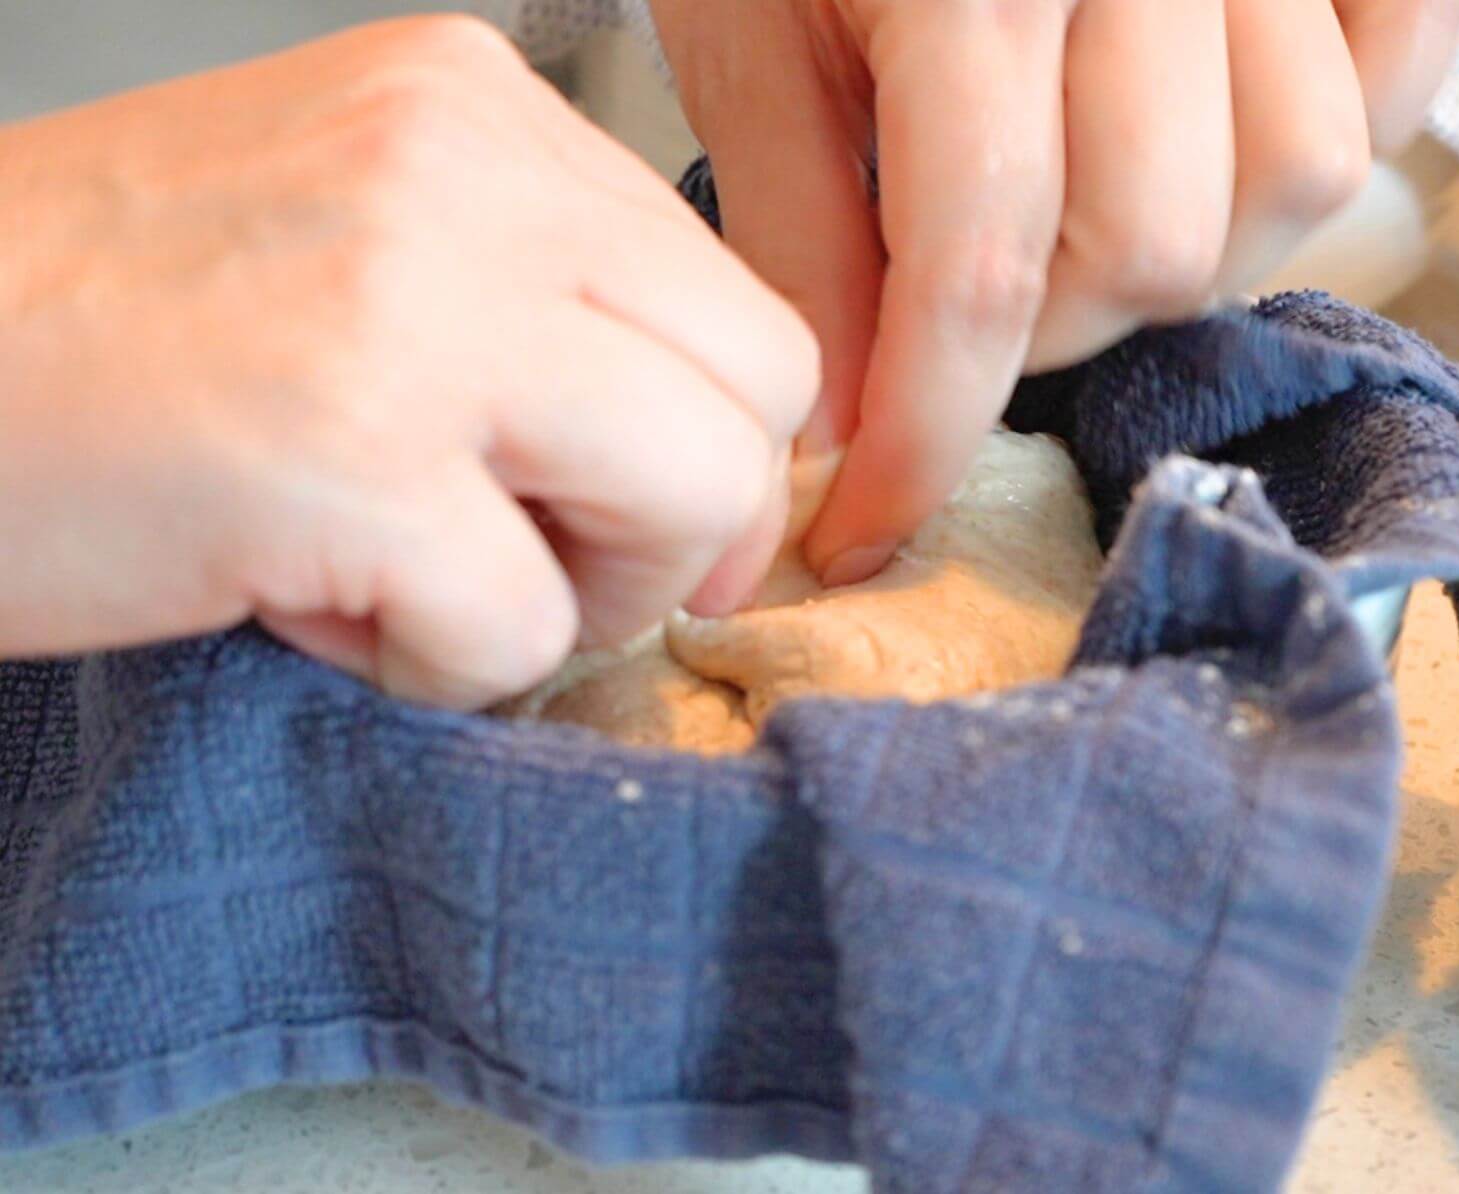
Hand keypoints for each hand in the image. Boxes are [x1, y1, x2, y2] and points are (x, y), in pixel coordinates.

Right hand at [0, 16, 818, 707]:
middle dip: (684, 525)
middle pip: (759, 389)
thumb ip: (535, 300)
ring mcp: (414, 304)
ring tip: (428, 589)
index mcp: (473, 109)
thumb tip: (707, 451)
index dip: (711, 444)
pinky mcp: (346, 456)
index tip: (627, 515)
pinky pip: (528, 628)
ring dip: (587, 595)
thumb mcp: (346, 237)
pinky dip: (440, 669)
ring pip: (700, 494)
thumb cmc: (90, 328)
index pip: (732, 301)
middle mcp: (466, 172)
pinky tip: (315, 613)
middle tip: (544, 564)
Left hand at [650, 0, 1458, 583]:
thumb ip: (801, 219)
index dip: (920, 440)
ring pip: (1295, 179)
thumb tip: (846, 417)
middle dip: (1043, 326)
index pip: (971, 275)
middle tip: (962, 293)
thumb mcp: (746, 21)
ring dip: (1176, 245)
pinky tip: (1202, 128)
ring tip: (1078, 202)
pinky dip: (1318, 132)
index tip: (865, 529)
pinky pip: (1398, 72)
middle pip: (1155, 245)